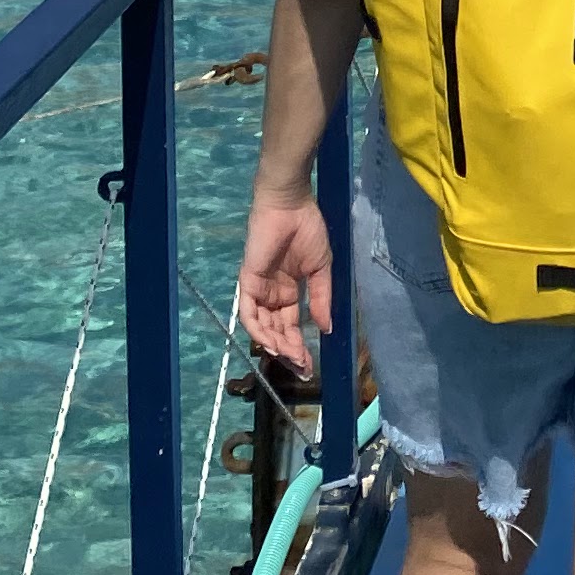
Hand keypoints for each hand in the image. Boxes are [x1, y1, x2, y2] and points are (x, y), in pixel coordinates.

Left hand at [237, 186, 331, 372]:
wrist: (291, 206)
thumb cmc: (308, 231)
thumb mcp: (321, 269)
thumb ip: (322, 299)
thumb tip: (327, 329)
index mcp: (289, 292)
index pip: (292, 326)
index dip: (300, 346)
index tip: (311, 365)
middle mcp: (272, 295)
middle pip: (278, 331)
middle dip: (289, 351)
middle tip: (302, 368)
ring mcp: (259, 290)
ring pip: (262, 327)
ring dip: (275, 344)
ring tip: (291, 357)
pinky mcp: (248, 282)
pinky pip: (248, 313)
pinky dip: (258, 329)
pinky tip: (272, 342)